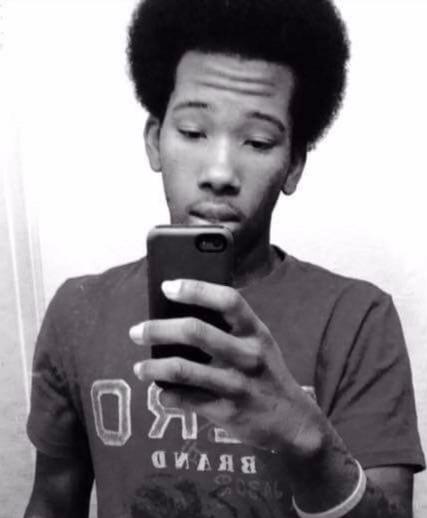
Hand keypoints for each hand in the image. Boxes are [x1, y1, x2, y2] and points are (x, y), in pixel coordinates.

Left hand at [130, 279, 322, 453]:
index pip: (227, 300)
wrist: (292, 420)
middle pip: (195, 332)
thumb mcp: (259, 342)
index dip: (195, 289)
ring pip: (182, 369)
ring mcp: (237, 385)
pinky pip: (184, 400)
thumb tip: (179, 312)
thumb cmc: (266, 371)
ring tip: (140, 368)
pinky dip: (166, 396)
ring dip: (153, 367)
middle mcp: (248, 355)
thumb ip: (230, 327)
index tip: (167, 287)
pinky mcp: (227, 411)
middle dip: (157, 329)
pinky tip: (161, 393)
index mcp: (256, 331)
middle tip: (136, 331)